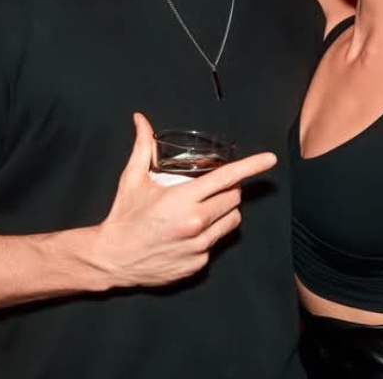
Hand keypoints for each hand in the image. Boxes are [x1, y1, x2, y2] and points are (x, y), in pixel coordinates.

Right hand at [92, 113, 275, 287]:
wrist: (113, 259)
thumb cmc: (124, 218)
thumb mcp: (133, 179)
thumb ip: (142, 147)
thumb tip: (141, 120)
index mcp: (183, 199)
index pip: (227, 177)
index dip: (252, 165)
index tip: (270, 159)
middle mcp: (196, 223)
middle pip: (234, 198)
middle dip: (228, 190)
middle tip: (210, 189)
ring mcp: (199, 246)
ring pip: (232, 220)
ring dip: (224, 211)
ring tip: (203, 210)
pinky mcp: (199, 263)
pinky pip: (217, 242)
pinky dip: (210, 234)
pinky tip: (189, 232)